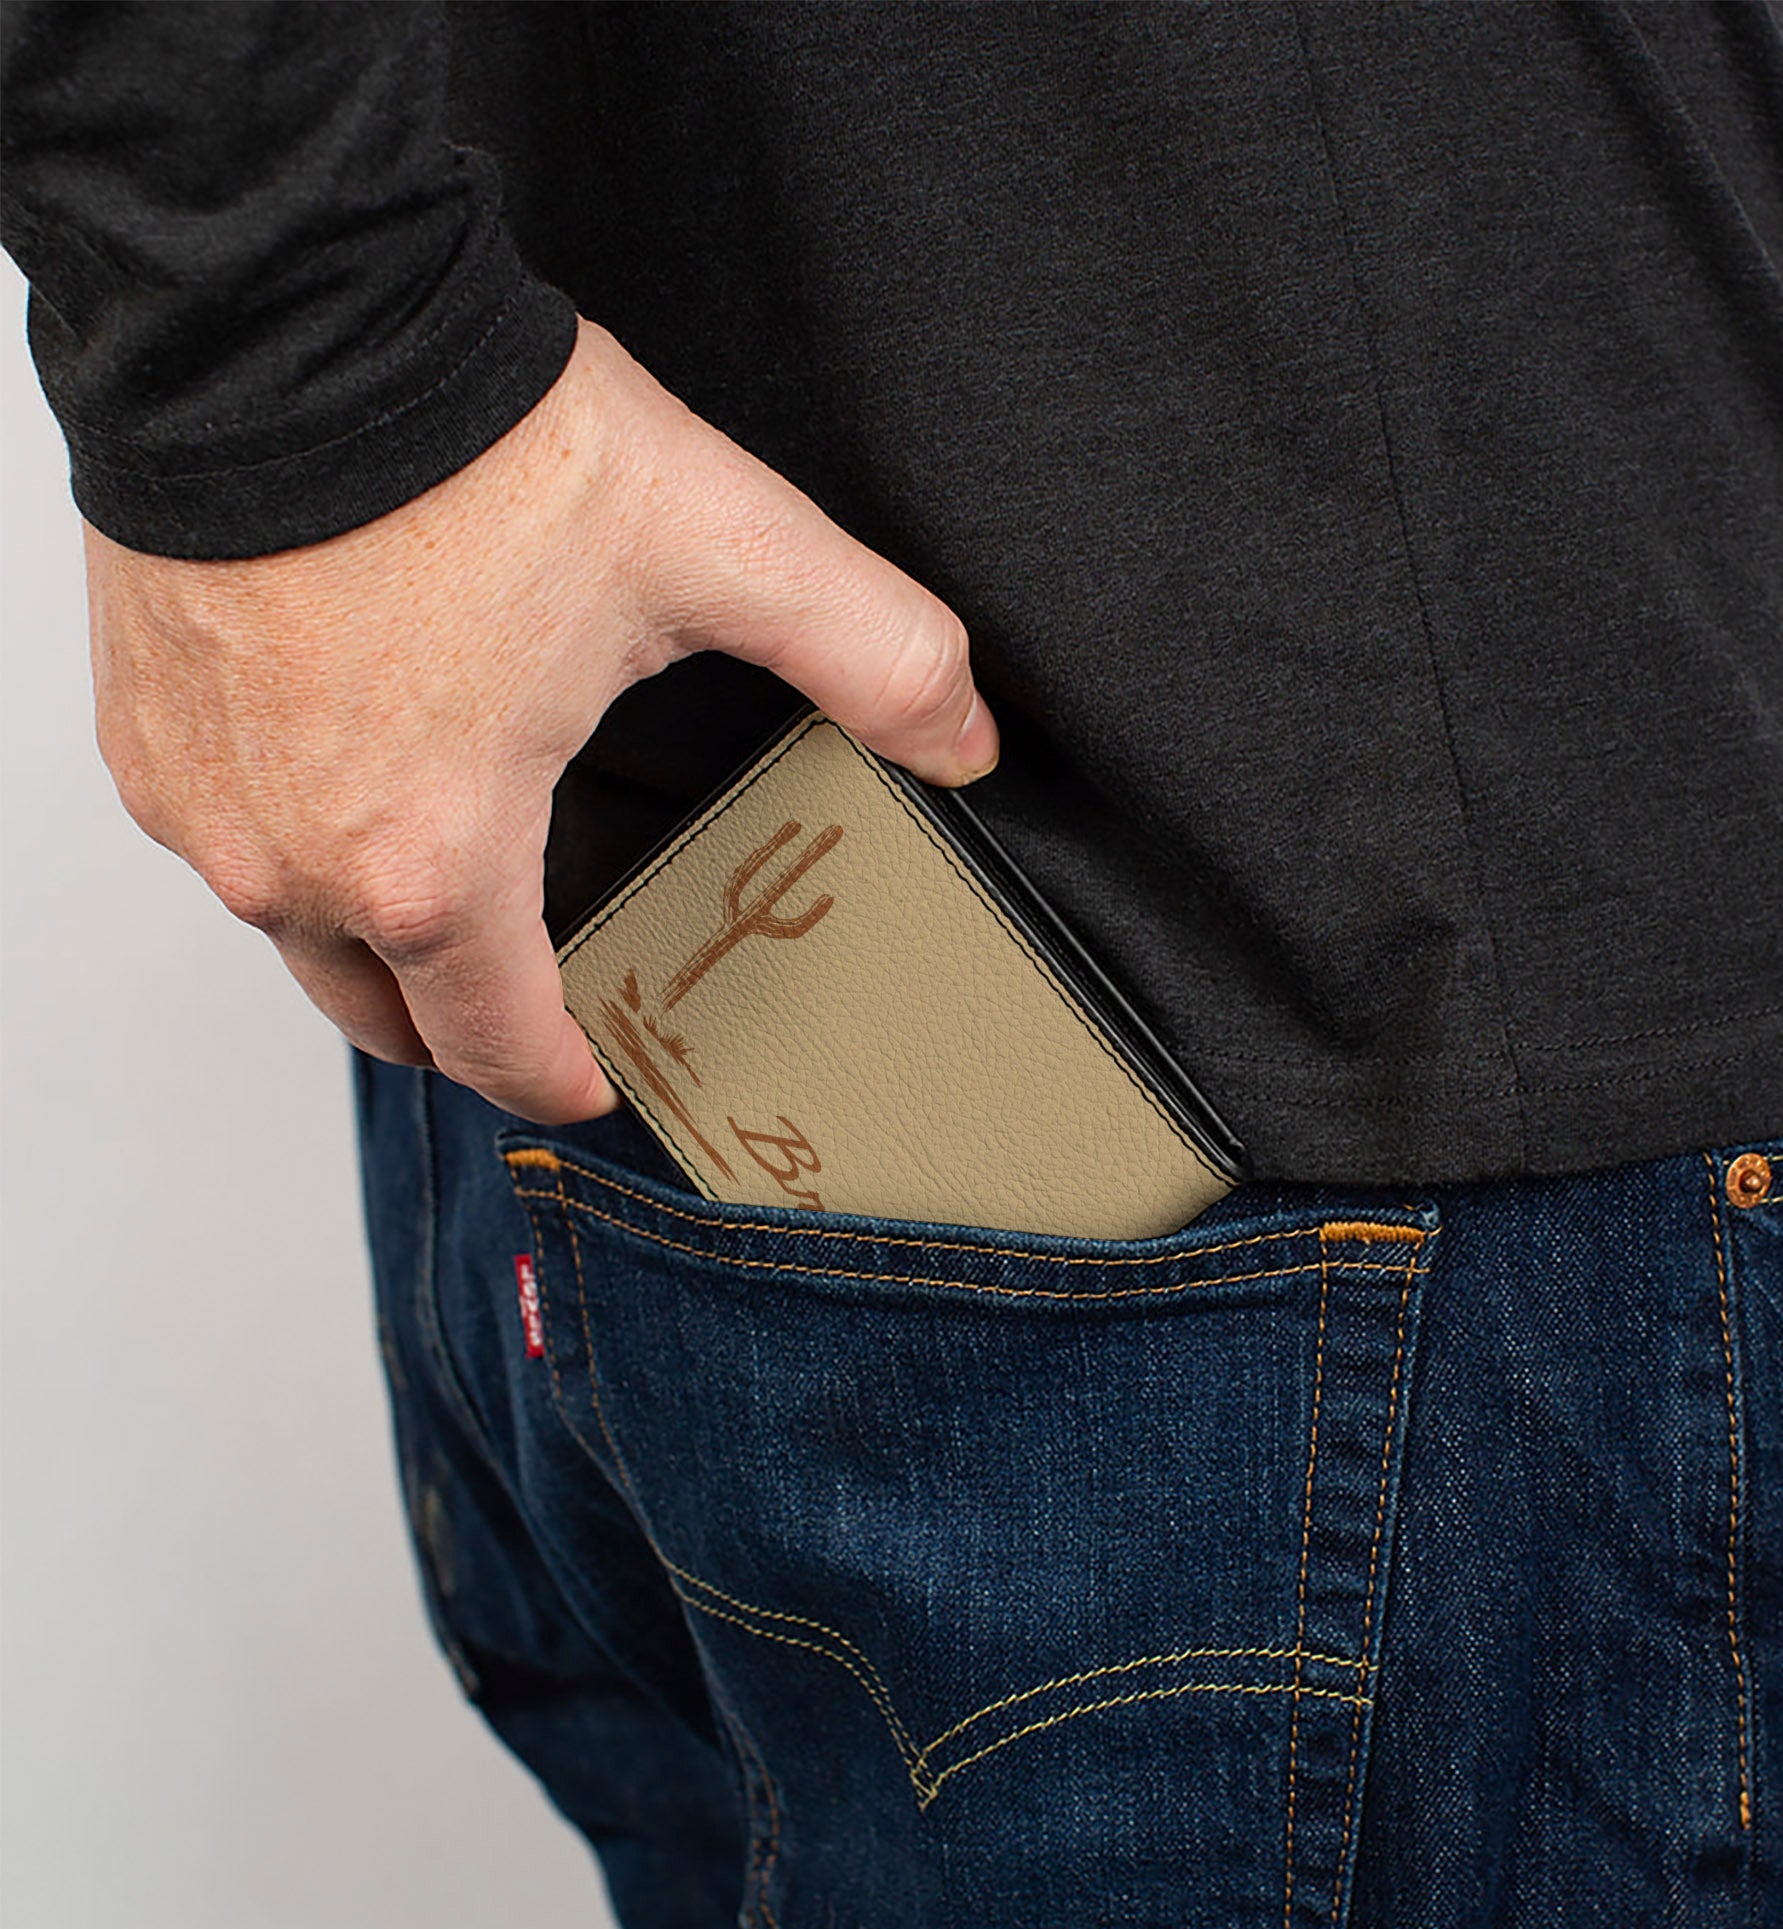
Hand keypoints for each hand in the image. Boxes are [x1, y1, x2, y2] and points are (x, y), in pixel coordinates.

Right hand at [85, 317, 999, 1123]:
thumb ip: (872, 655)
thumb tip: (965, 738)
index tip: (593, 1077)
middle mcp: (293, 861)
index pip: (494, 1044)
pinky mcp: (140, 732)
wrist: (276, 317)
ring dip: (375, 938)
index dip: (556, 1079)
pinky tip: (354, 779)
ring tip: (451, 891)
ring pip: (294, 933)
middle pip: (381, 1016)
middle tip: (529, 1004)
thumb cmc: (471, 445)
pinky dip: (295, 841)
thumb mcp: (722, 550)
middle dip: (463, 1030)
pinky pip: (225, 838)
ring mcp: (200, 802)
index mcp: (434, 859)